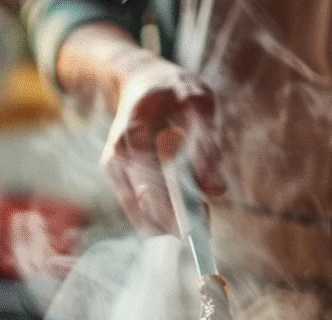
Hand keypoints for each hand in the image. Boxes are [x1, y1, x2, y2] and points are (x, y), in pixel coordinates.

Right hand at [100, 53, 225, 232]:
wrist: (139, 80)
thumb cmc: (173, 88)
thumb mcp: (198, 103)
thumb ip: (207, 145)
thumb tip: (218, 191)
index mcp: (132, 134)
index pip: (152, 184)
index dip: (175, 209)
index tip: (200, 223)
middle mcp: (116, 158)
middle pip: (145, 207)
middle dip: (176, 223)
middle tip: (206, 227)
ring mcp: (113, 171)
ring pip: (141, 217)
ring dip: (169, 224)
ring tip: (200, 217)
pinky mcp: (118, 180)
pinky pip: (139, 212)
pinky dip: (161, 218)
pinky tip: (184, 212)